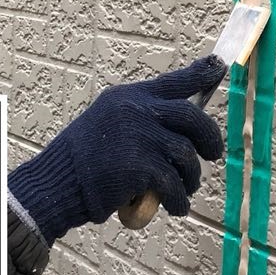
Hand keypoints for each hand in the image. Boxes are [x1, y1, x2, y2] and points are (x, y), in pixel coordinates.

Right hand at [8, 56, 226, 244]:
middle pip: (192, 118)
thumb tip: (183, 127)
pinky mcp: (141, 167)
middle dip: (209, 137)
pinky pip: (174, 184)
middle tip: (213, 153)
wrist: (56, 183)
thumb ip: (141, 118)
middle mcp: (136, 111)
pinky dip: (179, 199)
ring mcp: (140, 137)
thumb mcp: (109, 122)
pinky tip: (176, 207)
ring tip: (185, 188)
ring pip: (186, 155)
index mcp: (128, 97)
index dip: (200, 74)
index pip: (173, 81)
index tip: (219, 67)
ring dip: (191, 176)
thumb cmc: (82, 159)